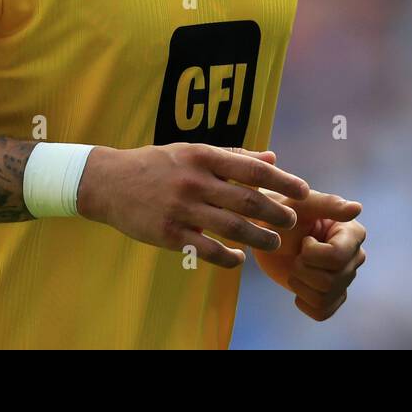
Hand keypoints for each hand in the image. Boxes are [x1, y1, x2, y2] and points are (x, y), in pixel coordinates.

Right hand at [76, 144, 309, 267]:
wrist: (109, 182)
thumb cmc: (158, 164)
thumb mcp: (193, 151)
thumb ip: (233, 156)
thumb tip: (272, 159)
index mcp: (203, 156)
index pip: (252, 169)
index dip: (282, 181)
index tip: (302, 191)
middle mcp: (195, 181)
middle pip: (247, 200)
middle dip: (276, 213)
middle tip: (291, 222)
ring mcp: (181, 209)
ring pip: (231, 227)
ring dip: (258, 238)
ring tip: (274, 244)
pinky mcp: (168, 234)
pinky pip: (206, 250)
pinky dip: (227, 258)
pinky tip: (239, 260)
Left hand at [250, 184, 364, 320]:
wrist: (268, 233)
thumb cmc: (284, 214)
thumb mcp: (301, 205)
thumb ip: (328, 204)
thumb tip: (357, 208)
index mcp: (352, 233)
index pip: (337, 258)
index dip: (311, 255)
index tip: (304, 240)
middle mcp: (354, 256)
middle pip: (330, 281)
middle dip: (302, 270)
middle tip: (296, 255)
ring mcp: (344, 277)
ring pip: (324, 297)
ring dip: (300, 284)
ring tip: (296, 267)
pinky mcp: (332, 295)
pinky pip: (322, 312)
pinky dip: (304, 302)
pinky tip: (299, 285)